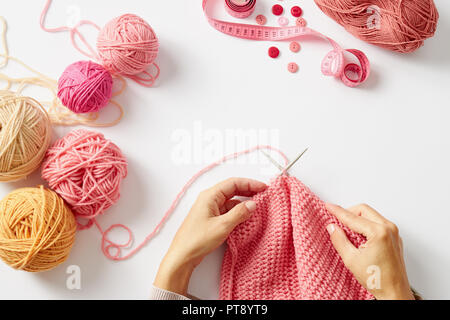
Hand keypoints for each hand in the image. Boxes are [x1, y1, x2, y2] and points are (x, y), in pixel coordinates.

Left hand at [154, 178, 265, 294]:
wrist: (183, 255)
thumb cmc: (197, 239)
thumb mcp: (222, 226)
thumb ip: (239, 213)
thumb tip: (252, 204)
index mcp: (210, 196)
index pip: (233, 183)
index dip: (250, 183)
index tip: (263, 188)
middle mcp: (209, 199)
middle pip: (232, 190)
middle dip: (248, 191)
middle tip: (263, 195)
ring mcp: (210, 209)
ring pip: (231, 201)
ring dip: (244, 203)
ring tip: (257, 207)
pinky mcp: (211, 219)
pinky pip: (227, 211)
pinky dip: (238, 212)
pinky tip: (246, 218)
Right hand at [326, 203, 413, 299]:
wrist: (394, 293)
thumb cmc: (377, 279)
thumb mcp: (351, 259)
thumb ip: (340, 240)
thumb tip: (332, 227)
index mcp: (379, 232)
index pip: (353, 217)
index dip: (338, 212)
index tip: (328, 207)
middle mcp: (389, 228)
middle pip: (364, 210)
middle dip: (349, 212)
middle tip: (337, 220)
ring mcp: (393, 232)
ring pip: (371, 215)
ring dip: (358, 218)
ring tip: (347, 230)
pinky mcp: (394, 237)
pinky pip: (378, 222)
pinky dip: (366, 224)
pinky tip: (359, 235)